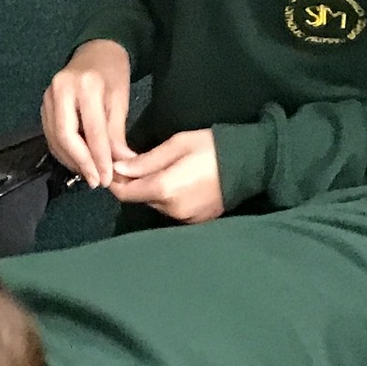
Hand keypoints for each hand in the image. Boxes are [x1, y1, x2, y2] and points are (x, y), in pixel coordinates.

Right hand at [42, 39, 134, 189]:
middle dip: (81, 163)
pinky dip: (64, 153)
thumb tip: (120, 166)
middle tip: (95, 181)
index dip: (99, 158)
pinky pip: (52, 136)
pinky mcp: (42, 106)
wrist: (95, 52)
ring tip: (89, 174)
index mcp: (86, 85)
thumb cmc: (112, 74)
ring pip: (56, 140)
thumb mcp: (120, 101)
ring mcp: (47, 98)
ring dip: (72, 161)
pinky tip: (78, 162)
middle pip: (66, 137)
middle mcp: (60, 90)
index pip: (91, 130)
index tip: (107, 178)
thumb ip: (116, 134)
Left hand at [109, 129, 224, 223]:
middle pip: (140, 199)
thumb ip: (146, 160)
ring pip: (156, 205)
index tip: (113, 169)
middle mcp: (171, 209)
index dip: (115, 181)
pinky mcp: (196, 221)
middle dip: (134, 183)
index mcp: (164, 189)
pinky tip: (178, 182)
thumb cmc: (214, 147)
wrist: (252, 164)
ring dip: (151, 190)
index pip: (125, 193)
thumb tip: (120, 168)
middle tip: (135, 164)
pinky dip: (168, 198)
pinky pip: (172, 210)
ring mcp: (184, 218)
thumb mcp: (178, 144)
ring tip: (160, 171)